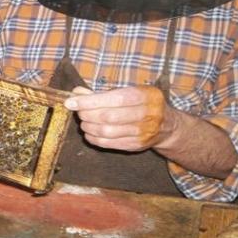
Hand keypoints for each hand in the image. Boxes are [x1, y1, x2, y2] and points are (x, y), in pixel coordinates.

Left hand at [64, 86, 178, 151]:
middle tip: (78, 111)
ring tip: (84, 121)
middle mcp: (147, 114)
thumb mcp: (127, 91)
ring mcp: (142, 132)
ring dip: (89, 126)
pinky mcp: (136, 145)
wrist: (166, 125)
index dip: (90, 101)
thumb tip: (76, 92)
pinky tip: (89, 132)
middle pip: (108, 116)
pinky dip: (94, 138)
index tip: (71, 101)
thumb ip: (101, 92)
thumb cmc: (141, 103)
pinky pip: (109, 143)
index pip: (114, 99)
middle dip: (87, 114)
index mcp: (145, 95)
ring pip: (107, 131)